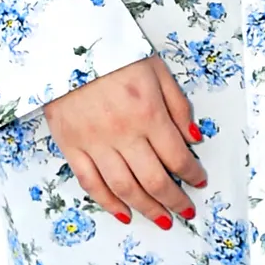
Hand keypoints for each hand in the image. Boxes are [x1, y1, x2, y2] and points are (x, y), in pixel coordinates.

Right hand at [44, 55, 206, 229]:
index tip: (200, 181)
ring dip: (146, 208)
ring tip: (162, 220)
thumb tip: (194, 139)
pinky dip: (107, 203)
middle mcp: (123, 133)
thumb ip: (177, 105)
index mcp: (148, 112)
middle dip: (175, 200)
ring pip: (124, 188)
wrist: (65, 44)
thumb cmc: (114, 53)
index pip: (177, 156)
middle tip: (186, 211)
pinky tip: (123, 214)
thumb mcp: (156, 69)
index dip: (192, 174)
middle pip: (154, 179)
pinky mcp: (70, 146)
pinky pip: (90, 183)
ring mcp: (94, 142)